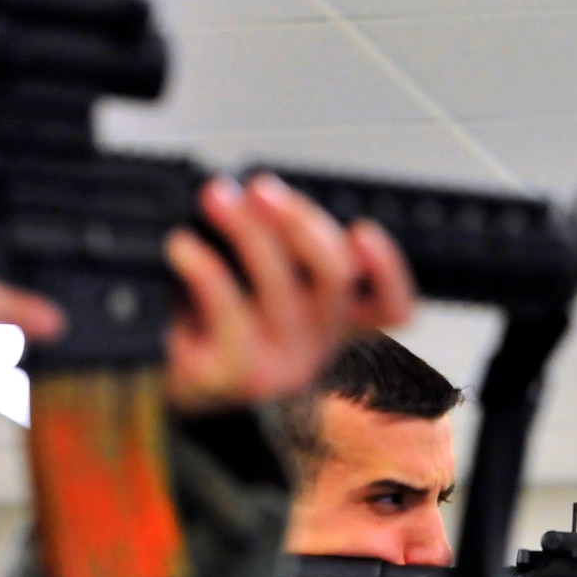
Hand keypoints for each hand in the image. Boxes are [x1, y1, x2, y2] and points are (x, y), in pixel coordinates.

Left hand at [163, 174, 413, 412]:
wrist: (183, 386)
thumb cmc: (222, 329)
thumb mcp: (267, 290)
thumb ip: (283, 250)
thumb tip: (262, 194)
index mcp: (338, 321)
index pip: (393, 307)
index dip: (387, 269)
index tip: (361, 230)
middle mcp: (320, 344)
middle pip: (335, 275)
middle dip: (298, 218)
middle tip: (262, 189)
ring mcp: (285, 363)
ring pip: (280, 282)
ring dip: (246, 228)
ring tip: (217, 199)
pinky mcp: (240, 373)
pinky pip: (227, 310)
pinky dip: (204, 269)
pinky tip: (183, 248)